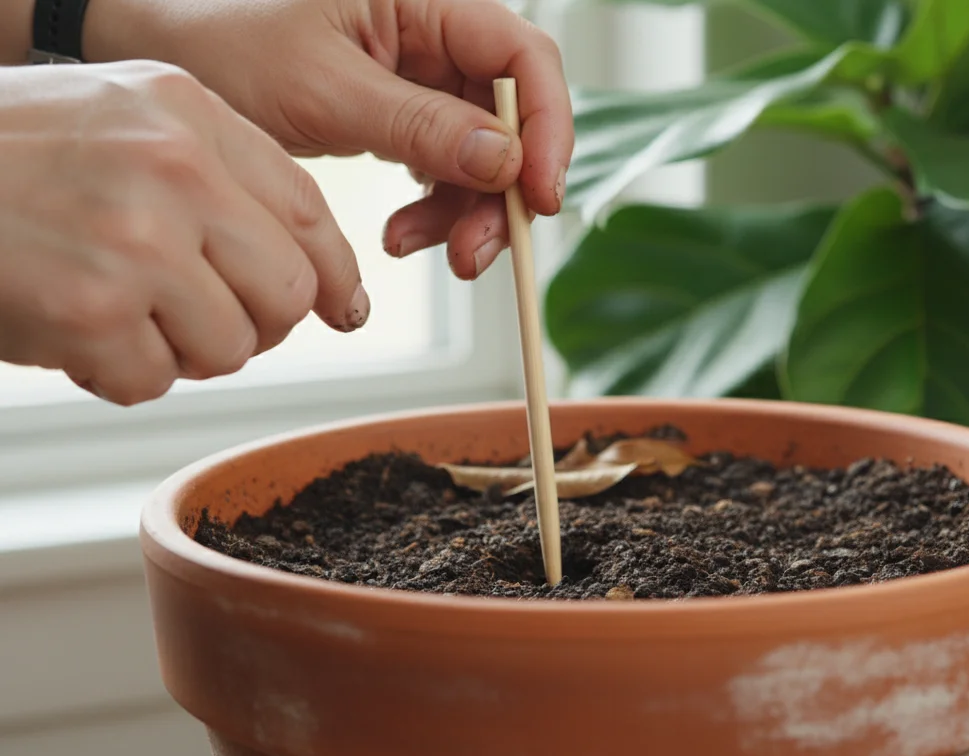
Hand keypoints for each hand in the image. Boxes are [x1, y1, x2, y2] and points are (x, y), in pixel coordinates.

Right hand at [0, 62, 365, 405]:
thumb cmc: (7, 149)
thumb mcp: (123, 115)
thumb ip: (219, 174)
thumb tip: (317, 276)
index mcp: (191, 115)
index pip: (311, 211)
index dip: (335, 275)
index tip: (342, 309)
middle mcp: (175, 170)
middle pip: (286, 292)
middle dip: (258, 325)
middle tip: (207, 322)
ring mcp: (134, 241)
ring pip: (230, 346)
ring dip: (183, 352)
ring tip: (124, 317)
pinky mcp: (89, 310)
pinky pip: (154, 379)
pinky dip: (119, 373)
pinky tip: (76, 333)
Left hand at [85, 0, 574, 280]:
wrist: (166, 58)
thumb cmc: (226, 44)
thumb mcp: (324, 89)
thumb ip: (420, 125)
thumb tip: (506, 161)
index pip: (524, 56)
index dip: (547, 127)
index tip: (538, 196)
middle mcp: (435, 34)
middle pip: (513, 116)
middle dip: (502, 191)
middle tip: (476, 252)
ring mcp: (423, 77)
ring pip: (486, 153)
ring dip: (466, 212)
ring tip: (420, 248)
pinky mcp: (405, 115)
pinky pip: (447, 169)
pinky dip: (435, 211)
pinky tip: (402, 235)